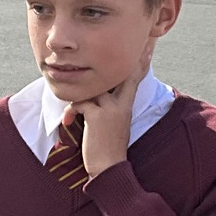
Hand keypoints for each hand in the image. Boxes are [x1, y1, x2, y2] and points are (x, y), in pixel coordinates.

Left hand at [71, 46, 148, 178]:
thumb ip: (112, 108)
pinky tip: (68, 121)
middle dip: (126, 60)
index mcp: (127, 105)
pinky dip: (70, 110)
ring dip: (79, 94)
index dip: (140, 63)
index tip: (147, 48)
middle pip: (121, 74)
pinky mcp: (97, 116)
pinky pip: (79, 101)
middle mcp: (121, 104)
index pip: (135, 78)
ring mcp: (110, 109)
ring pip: (92, 86)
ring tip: (71, 109)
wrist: (108, 169)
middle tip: (135, 46)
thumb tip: (99, 96)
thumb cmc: (108, 148)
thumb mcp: (116, 124)